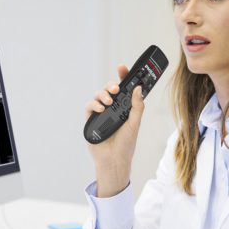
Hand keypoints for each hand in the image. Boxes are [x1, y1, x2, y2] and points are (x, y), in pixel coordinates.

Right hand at [84, 65, 145, 196]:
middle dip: (111, 85)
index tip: (122, 68)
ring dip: (103, 95)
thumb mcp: (135, 124)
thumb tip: (138, 88)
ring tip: (109, 102)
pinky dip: (94, 104)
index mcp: (124, 108)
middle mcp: (112, 109)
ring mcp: (101, 114)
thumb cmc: (125, 144)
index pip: (124, 89)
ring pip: (98, 96)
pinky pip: (89, 106)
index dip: (123, 77)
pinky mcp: (91, 120)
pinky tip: (101, 108)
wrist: (113, 160)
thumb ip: (137, 106)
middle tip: (115, 88)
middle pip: (109, 90)